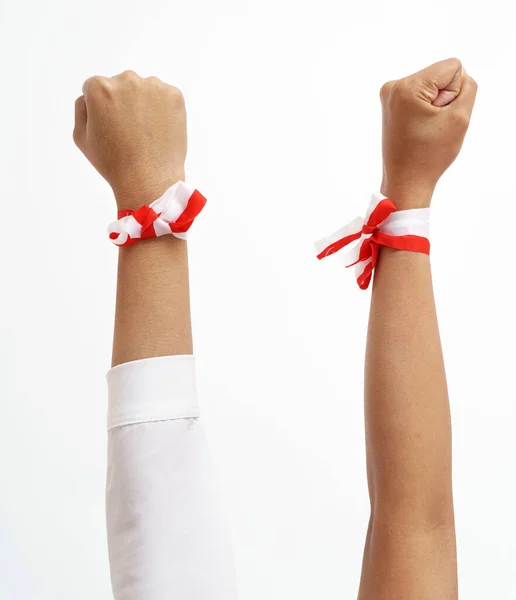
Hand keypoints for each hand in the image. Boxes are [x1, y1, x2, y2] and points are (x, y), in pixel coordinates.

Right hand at [73, 70, 186, 209]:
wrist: (149, 180)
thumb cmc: (113, 163)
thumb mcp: (81, 137)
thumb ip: (81, 108)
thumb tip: (90, 96)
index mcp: (100, 88)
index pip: (96, 88)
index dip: (101, 109)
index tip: (109, 127)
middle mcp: (126, 80)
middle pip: (121, 85)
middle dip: (123, 103)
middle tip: (129, 131)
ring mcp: (153, 87)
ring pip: (145, 89)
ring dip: (144, 104)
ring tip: (145, 133)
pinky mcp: (174, 96)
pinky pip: (165, 97)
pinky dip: (163, 109)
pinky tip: (159, 130)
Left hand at [380, 58, 477, 208]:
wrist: (406, 181)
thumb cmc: (430, 155)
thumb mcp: (461, 117)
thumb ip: (468, 87)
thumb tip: (458, 76)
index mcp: (407, 86)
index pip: (453, 67)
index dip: (455, 93)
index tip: (440, 117)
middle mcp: (393, 86)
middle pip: (441, 75)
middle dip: (443, 99)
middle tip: (431, 126)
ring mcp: (389, 95)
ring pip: (432, 85)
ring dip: (435, 106)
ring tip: (424, 128)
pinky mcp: (390, 104)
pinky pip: (421, 95)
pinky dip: (425, 110)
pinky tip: (418, 128)